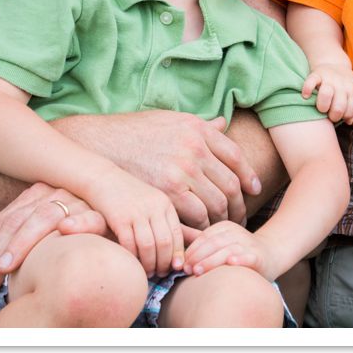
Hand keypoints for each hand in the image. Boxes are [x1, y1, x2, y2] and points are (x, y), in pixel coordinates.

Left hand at [0, 183, 105, 293]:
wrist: (108, 230)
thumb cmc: (68, 234)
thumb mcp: (36, 228)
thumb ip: (10, 228)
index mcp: (37, 196)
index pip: (6, 220)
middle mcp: (55, 195)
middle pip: (20, 220)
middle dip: (0, 252)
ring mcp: (77, 203)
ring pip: (44, 217)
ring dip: (23, 243)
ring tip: (6, 266)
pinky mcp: (101, 216)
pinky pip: (90, 218)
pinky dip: (77, 223)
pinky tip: (64, 231)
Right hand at [65, 111, 259, 228]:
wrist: (99, 145)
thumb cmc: (133, 132)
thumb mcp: (169, 120)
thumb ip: (198, 126)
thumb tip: (223, 123)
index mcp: (197, 129)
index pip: (236, 156)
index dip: (248, 176)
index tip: (253, 189)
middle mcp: (193, 148)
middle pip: (230, 184)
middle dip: (239, 205)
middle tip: (240, 217)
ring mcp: (181, 170)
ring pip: (217, 204)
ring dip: (223, 220)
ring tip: (222, 228)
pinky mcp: (167, 192)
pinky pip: (196, 216)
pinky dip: (203, 227)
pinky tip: (200, 231)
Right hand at [85, 172, 186, 278]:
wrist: (102, 178)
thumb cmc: (127, 195)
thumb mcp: (151, 202)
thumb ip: (162, 221)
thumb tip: (176, 249)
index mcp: (164, 204)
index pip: (177, 234)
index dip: (178, 254)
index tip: (176, 268)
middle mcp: (153, 207)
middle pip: (165, 243)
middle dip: (164, 263)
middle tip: (160, 274)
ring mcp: (136, 212)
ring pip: (148, 246)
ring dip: (149, 264)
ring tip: (147, 272)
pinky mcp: (119, 218)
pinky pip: (129, 244)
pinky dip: (132, 258)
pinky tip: (132, 263)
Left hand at [182, 219, 274, 279]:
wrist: (271, 254)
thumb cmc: (238, 253)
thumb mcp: (220, 244)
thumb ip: (200, 244)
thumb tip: (173, 248)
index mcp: (224, 227)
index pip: (204, 237)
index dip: (191, 250)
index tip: (180, 263)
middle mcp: (236, 233)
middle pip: (214, 243)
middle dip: (198, 256)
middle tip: (186, 269)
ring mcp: (248, 243)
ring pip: (228, 250)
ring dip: (211, 260)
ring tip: (198, 271)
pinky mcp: (259, 256)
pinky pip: (248, 256)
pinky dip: (240, 259)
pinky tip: (231, 263)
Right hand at [301, 63, 352, 123]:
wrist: (334, 64)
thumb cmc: (347, 86)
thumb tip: (349, 120)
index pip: (350, 111)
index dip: (344, 117)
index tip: (340, 115)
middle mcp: (342, 84)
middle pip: (339, 107)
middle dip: (334, 116)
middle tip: (330, 114)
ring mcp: (329, 78)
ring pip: (326, 94)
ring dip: (322, 106)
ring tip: (322, 108)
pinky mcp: (316, 74)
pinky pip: (310, 82)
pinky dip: (307, 90)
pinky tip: (306, 96)